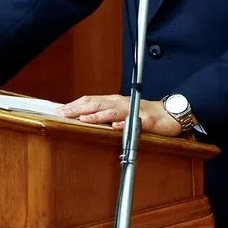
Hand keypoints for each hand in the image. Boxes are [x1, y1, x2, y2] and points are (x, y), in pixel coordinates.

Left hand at [57, 94, 181, 135]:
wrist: (169, 114)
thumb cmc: (142, 114)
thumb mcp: (120, 112)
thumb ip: (103, 114)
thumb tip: (81, 117)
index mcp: (113, 101)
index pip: (90, 100)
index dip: (74, 104)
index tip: (58, 110)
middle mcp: (121, 103)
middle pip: (97, 104)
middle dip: (79, 109)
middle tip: (63, 113)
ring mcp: (134, 111)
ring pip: (113, 112)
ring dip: (97, 116)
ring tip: (83, 119)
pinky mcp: (146, 121)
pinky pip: (134, 122)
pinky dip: (124, 124)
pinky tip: (115, 127)